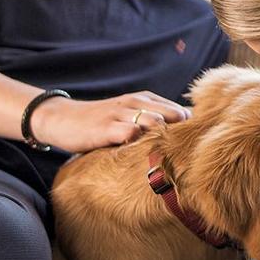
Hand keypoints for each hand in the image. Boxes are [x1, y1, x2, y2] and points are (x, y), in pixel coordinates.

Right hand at [32, 91, 190, 152]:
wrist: (61, 118)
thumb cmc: (99, 121)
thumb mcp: (128, 115)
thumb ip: (150, 123)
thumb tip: (179, 139)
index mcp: (145, 100)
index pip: (179, 110)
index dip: (191, 129)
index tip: (199, 146)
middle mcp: (136, 103)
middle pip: (174, 114)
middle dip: (186, 134)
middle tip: (194, 155)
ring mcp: (121, 114)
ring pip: (156, 121)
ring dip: (167, 139)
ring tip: (177, 159)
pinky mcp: (106, 128)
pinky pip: (131, 133)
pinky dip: (142, 145)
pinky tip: (149, 160)